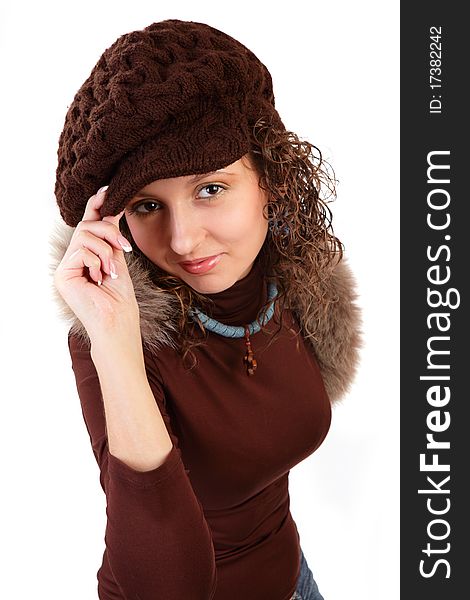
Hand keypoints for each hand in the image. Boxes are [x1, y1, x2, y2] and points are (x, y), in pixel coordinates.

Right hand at [54, 187, 139, 341]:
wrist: (118, 320)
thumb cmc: (120, 297)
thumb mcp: (118, 258)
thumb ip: (112, 236)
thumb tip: (113, 209)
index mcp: (88, 255)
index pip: (90, 224)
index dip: (97, 205)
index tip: (109, 189)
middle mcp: (74, 259)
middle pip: (87, 226)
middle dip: (109, 232)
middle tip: (125, 248)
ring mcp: (67, 267)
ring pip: (85, 235)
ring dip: (106, 250)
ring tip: (112, 270)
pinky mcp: (63, 274)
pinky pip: (81, 250)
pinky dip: (97, 261)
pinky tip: (100, 278)